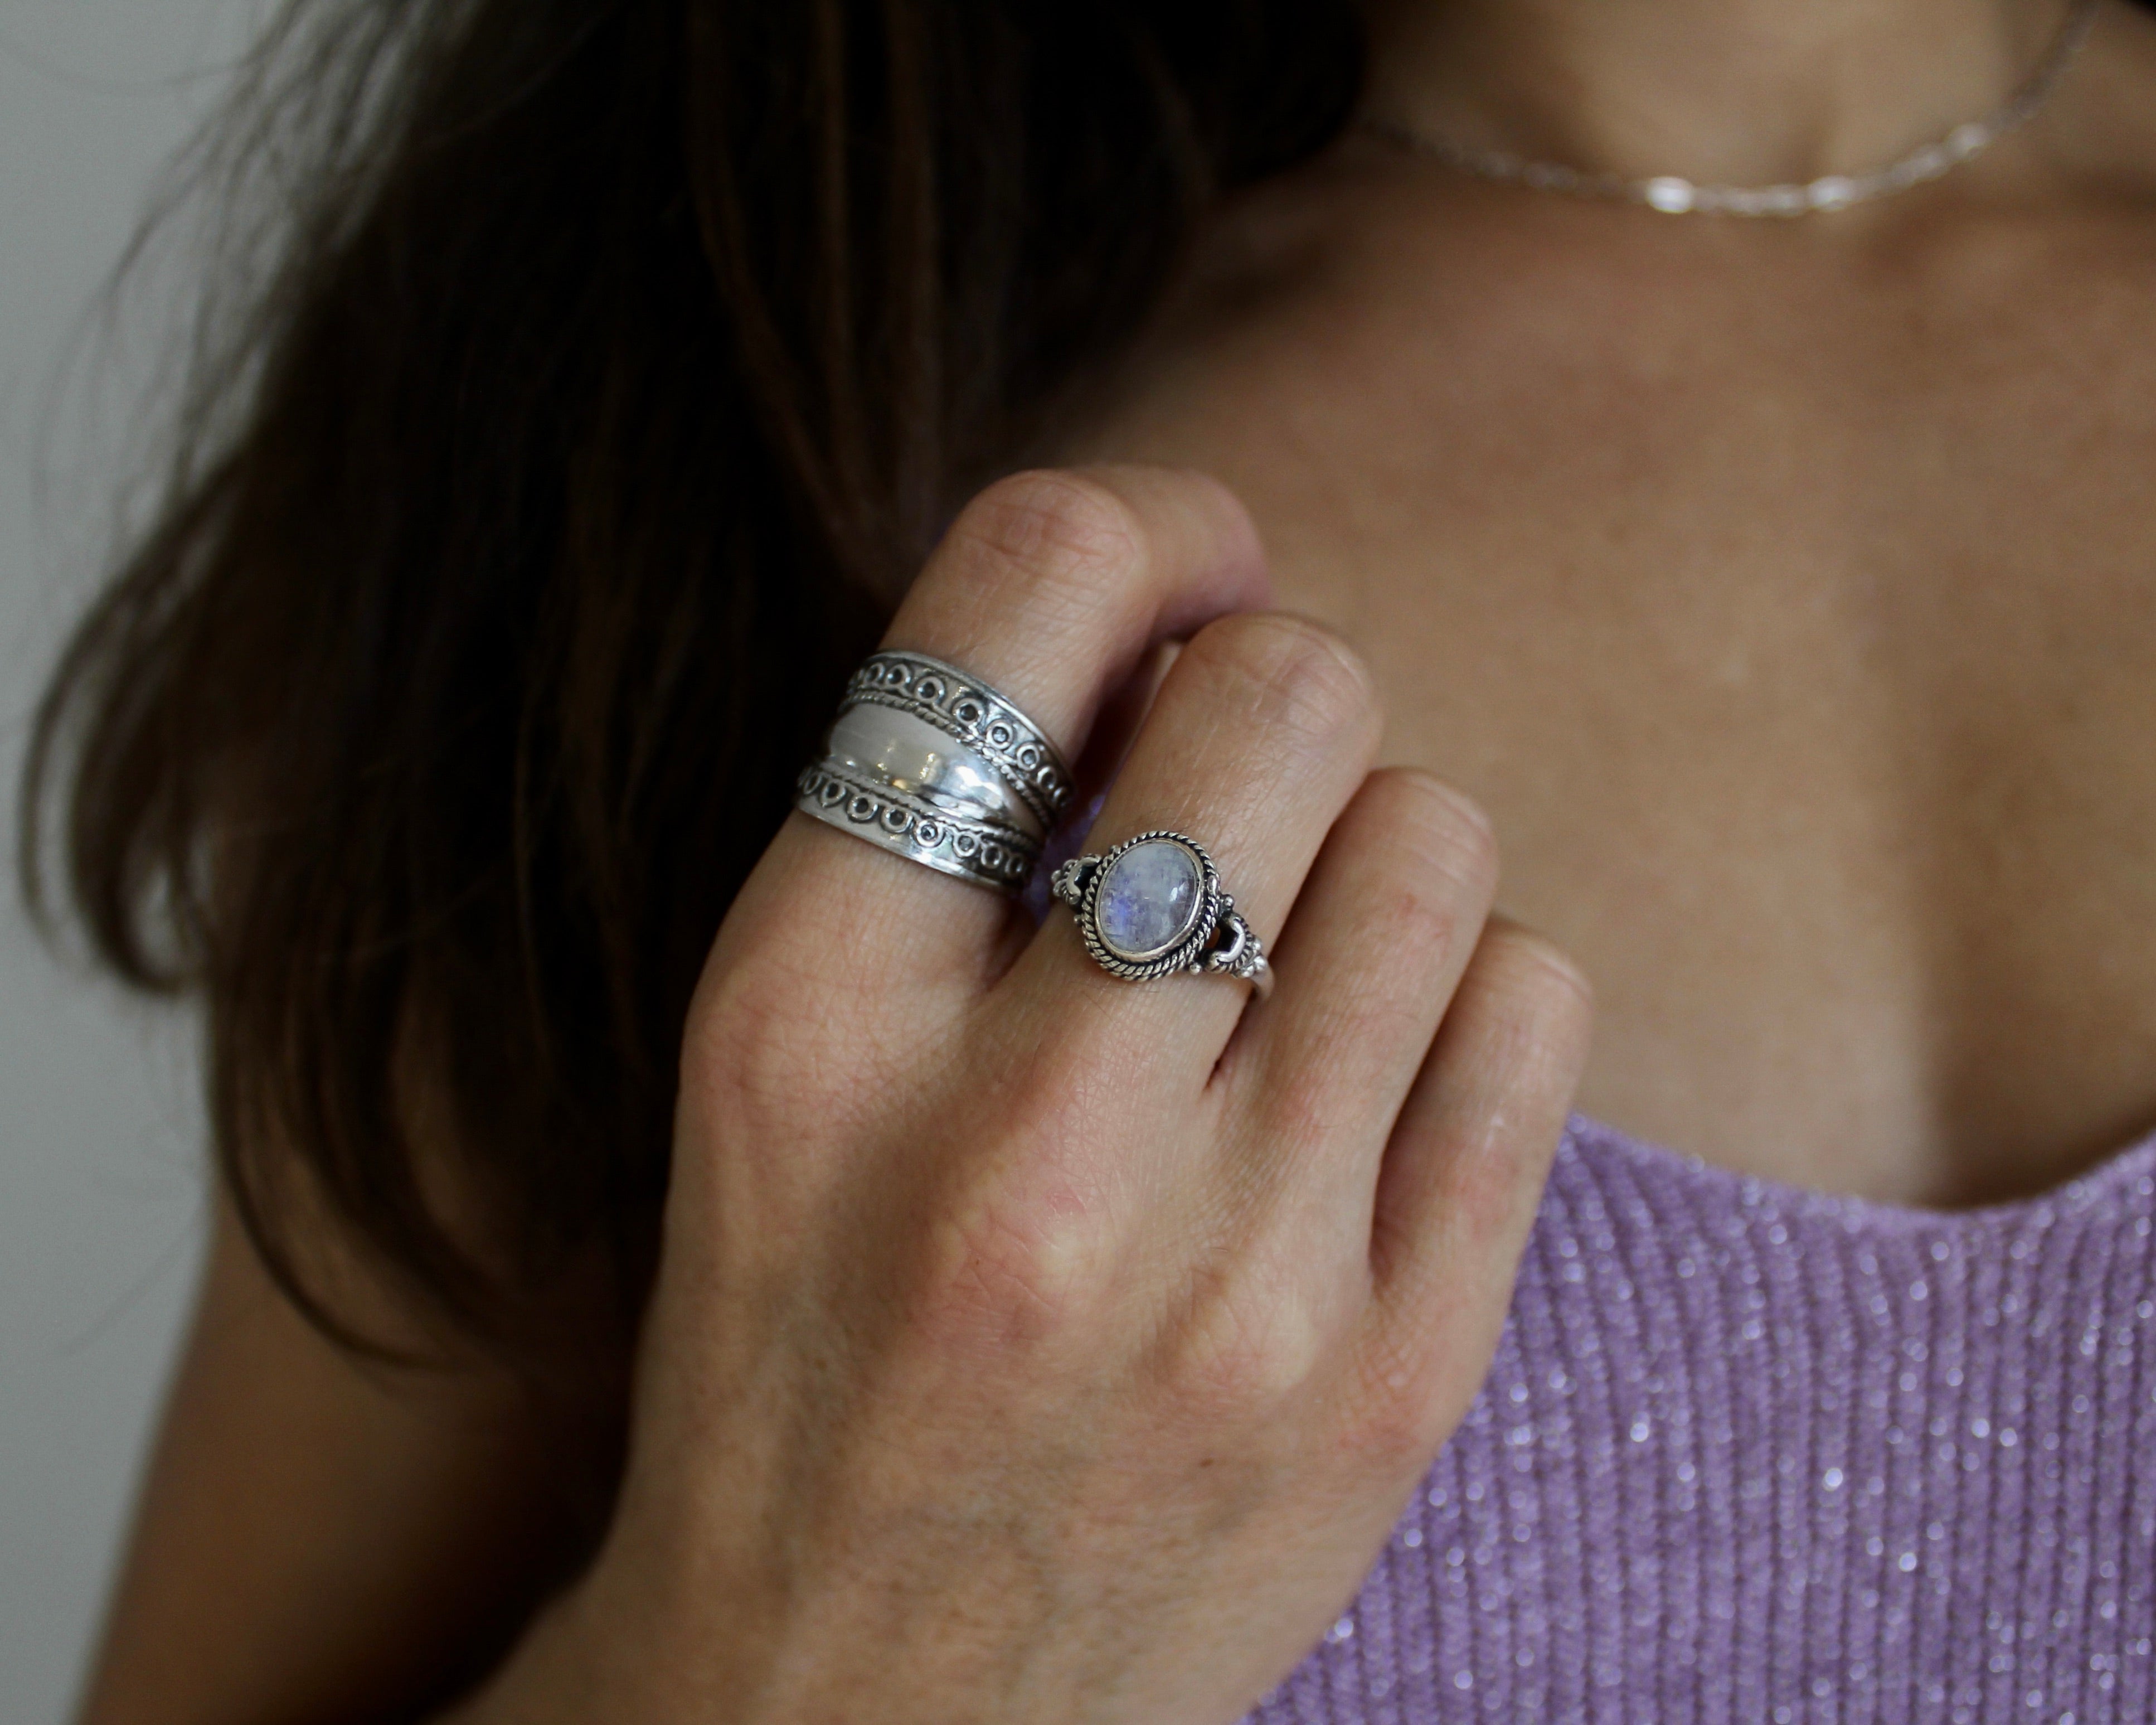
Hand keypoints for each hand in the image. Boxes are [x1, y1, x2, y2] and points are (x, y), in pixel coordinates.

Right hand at [467, 466, 1591, 1724]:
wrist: (853, 1716)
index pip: (1027, 596)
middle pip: (1290, 688)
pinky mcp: (1393, 1376)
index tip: (1176, 582)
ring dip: (1374, 855)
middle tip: (1227, 801)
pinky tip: (1359, 1083)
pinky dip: (1466, 1000)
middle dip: (1274, 699)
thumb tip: (1195, 587)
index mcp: (808, 1022)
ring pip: (1440, 833)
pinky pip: (1533, 1011)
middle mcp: (1020, 1143)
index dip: (1146, 528)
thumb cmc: (805, 1348)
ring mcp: (1232, 1278)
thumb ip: (947, 824)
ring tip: (1280, 970)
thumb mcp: (773, 1067)